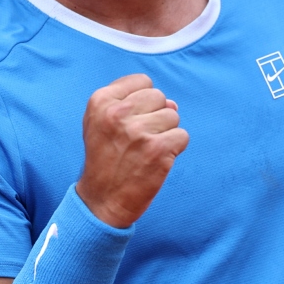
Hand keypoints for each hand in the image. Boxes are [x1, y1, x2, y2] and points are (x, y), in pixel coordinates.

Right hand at [76, 73, 189, 228]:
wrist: (101, 201)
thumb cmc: (105, 158)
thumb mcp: (101, 122)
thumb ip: (132, 102)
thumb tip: (172, 103)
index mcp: (100, 101)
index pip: (143, 81)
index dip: (143, 101)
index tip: (131, 120)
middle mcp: (117, 113)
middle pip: (160, 97)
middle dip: (155, 116)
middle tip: (137, 140)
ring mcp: (138, 131)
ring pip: (173, 116)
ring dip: (165, 133)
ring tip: (144, 151)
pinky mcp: (158, 149)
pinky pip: (182, 136)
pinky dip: (175, 149)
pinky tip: (156, 160)